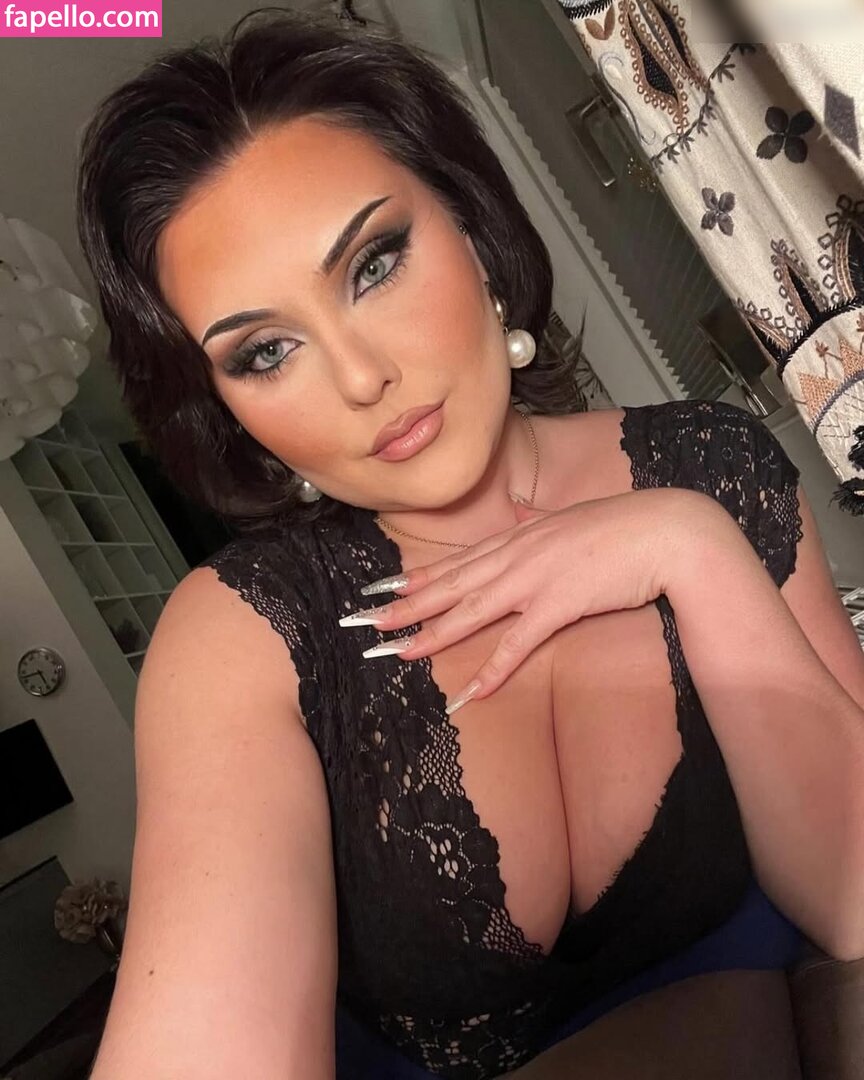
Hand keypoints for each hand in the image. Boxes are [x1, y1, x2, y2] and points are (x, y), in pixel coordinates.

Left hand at [345, 487, 726, 711]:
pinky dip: (493, 668)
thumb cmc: (622, 524)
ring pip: (471, 611)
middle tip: (368, 623)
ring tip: (398, 652)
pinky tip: (470, 691)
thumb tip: (520, 506)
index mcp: (518, 536)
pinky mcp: (560, 604)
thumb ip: (538, 515)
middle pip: (451, 586)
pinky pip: (518, 643)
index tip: (382, 590)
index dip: (417, 578)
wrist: (666, 530)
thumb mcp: (569, 516)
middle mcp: (517, 555)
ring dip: (432, 634)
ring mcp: (535, 579)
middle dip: (406, 606)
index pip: (457, 562)